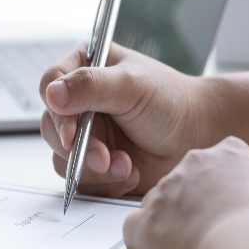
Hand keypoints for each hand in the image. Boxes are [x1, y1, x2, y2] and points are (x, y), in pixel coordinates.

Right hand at [40, 43, 205, 196]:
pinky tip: (129, 172)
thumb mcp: (131, 85)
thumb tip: (53, 94)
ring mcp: (86, 133)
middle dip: (78, 147)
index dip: (57, 110)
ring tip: (125, 165)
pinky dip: (104, 182)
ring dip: (93, 168)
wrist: (198, 135)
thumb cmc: (171, 101)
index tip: (73, 132)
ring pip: (62, 157)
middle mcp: (80, 101)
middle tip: (102, 157)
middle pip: (51, 126)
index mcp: (84, 67)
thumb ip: (90, 86)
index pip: (49, 84)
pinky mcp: (94, 162)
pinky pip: (80, 179)